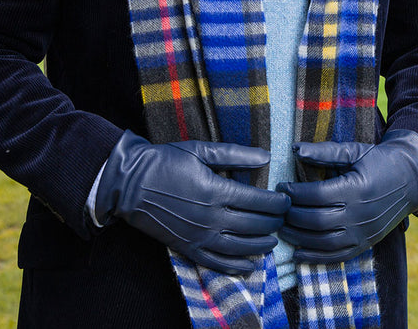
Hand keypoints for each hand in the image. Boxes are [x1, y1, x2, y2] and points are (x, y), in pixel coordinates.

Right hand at [95, 130, 290, 274]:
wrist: (130, 183)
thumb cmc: (166, 161)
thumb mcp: (200, 150)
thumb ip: (235, 154)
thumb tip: (266, 156)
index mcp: (215, 191)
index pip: (257, 201)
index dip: (276, 203)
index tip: (287, 200)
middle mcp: (210, 218)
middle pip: (253, 226)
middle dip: (273, 223)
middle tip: (283, 218)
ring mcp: (199, 236)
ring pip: (240, 248)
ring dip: (261, 246)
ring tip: (273, 240)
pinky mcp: (188, 248)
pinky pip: (218, 263)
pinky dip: (237, 266)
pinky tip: (250, 264)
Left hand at [276, 128, 417, 263]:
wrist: (412, 178)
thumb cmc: (378, 159)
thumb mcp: (354, 150)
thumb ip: (325, 152)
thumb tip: (296, 149)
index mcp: (356, 188)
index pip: (317, 195)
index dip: (295, 194)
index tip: (280, 187)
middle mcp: (361, 214)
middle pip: (317, 221)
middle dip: (292, 216)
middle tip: (276, 209)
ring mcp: (364, 232)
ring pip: (325, 242)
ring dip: (300, 238)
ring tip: (282, 229)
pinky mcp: (367, 243)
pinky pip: (339, 256)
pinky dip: (317, 257)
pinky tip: (298, 253)